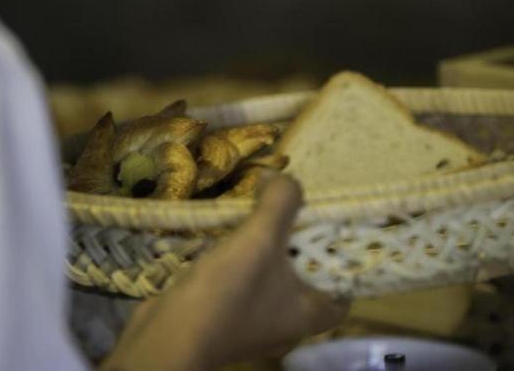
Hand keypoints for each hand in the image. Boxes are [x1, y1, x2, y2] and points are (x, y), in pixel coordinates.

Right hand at [100, 174, 348, 369]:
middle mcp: (290, 319)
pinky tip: (231, 229)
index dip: (345, 252)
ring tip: (264, 205)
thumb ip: (280, 202)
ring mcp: (257, 319)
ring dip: (266, 242)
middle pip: (307, 270)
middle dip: (300, 236)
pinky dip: (242, 255)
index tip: (336, 221)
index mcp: (312, 311)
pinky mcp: (227, 313)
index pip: (346, 283)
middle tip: (296, 202)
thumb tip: (283, 176)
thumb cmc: (227, 295)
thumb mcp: (260, 239)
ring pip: (273, 272)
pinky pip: (244, 277)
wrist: (166, 338)